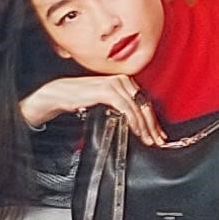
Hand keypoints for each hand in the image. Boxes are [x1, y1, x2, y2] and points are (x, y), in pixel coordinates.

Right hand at [19, 73, 159, 143]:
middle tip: (157, 139)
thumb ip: (121, 105)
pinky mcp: (108, 90)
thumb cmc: (81, 97)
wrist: (60, 93)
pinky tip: (136, 131)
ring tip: (147, 139)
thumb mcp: (106, 100)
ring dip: (144, 126)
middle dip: (152, 125)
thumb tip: (135, 119)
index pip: (144, 102)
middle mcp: (123, 80)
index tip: (158, 132)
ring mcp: (116, 84)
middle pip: (144, 105)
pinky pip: (126, 108)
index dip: (153, 119)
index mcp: (125, 81)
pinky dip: (133, 121)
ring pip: (137, 108)